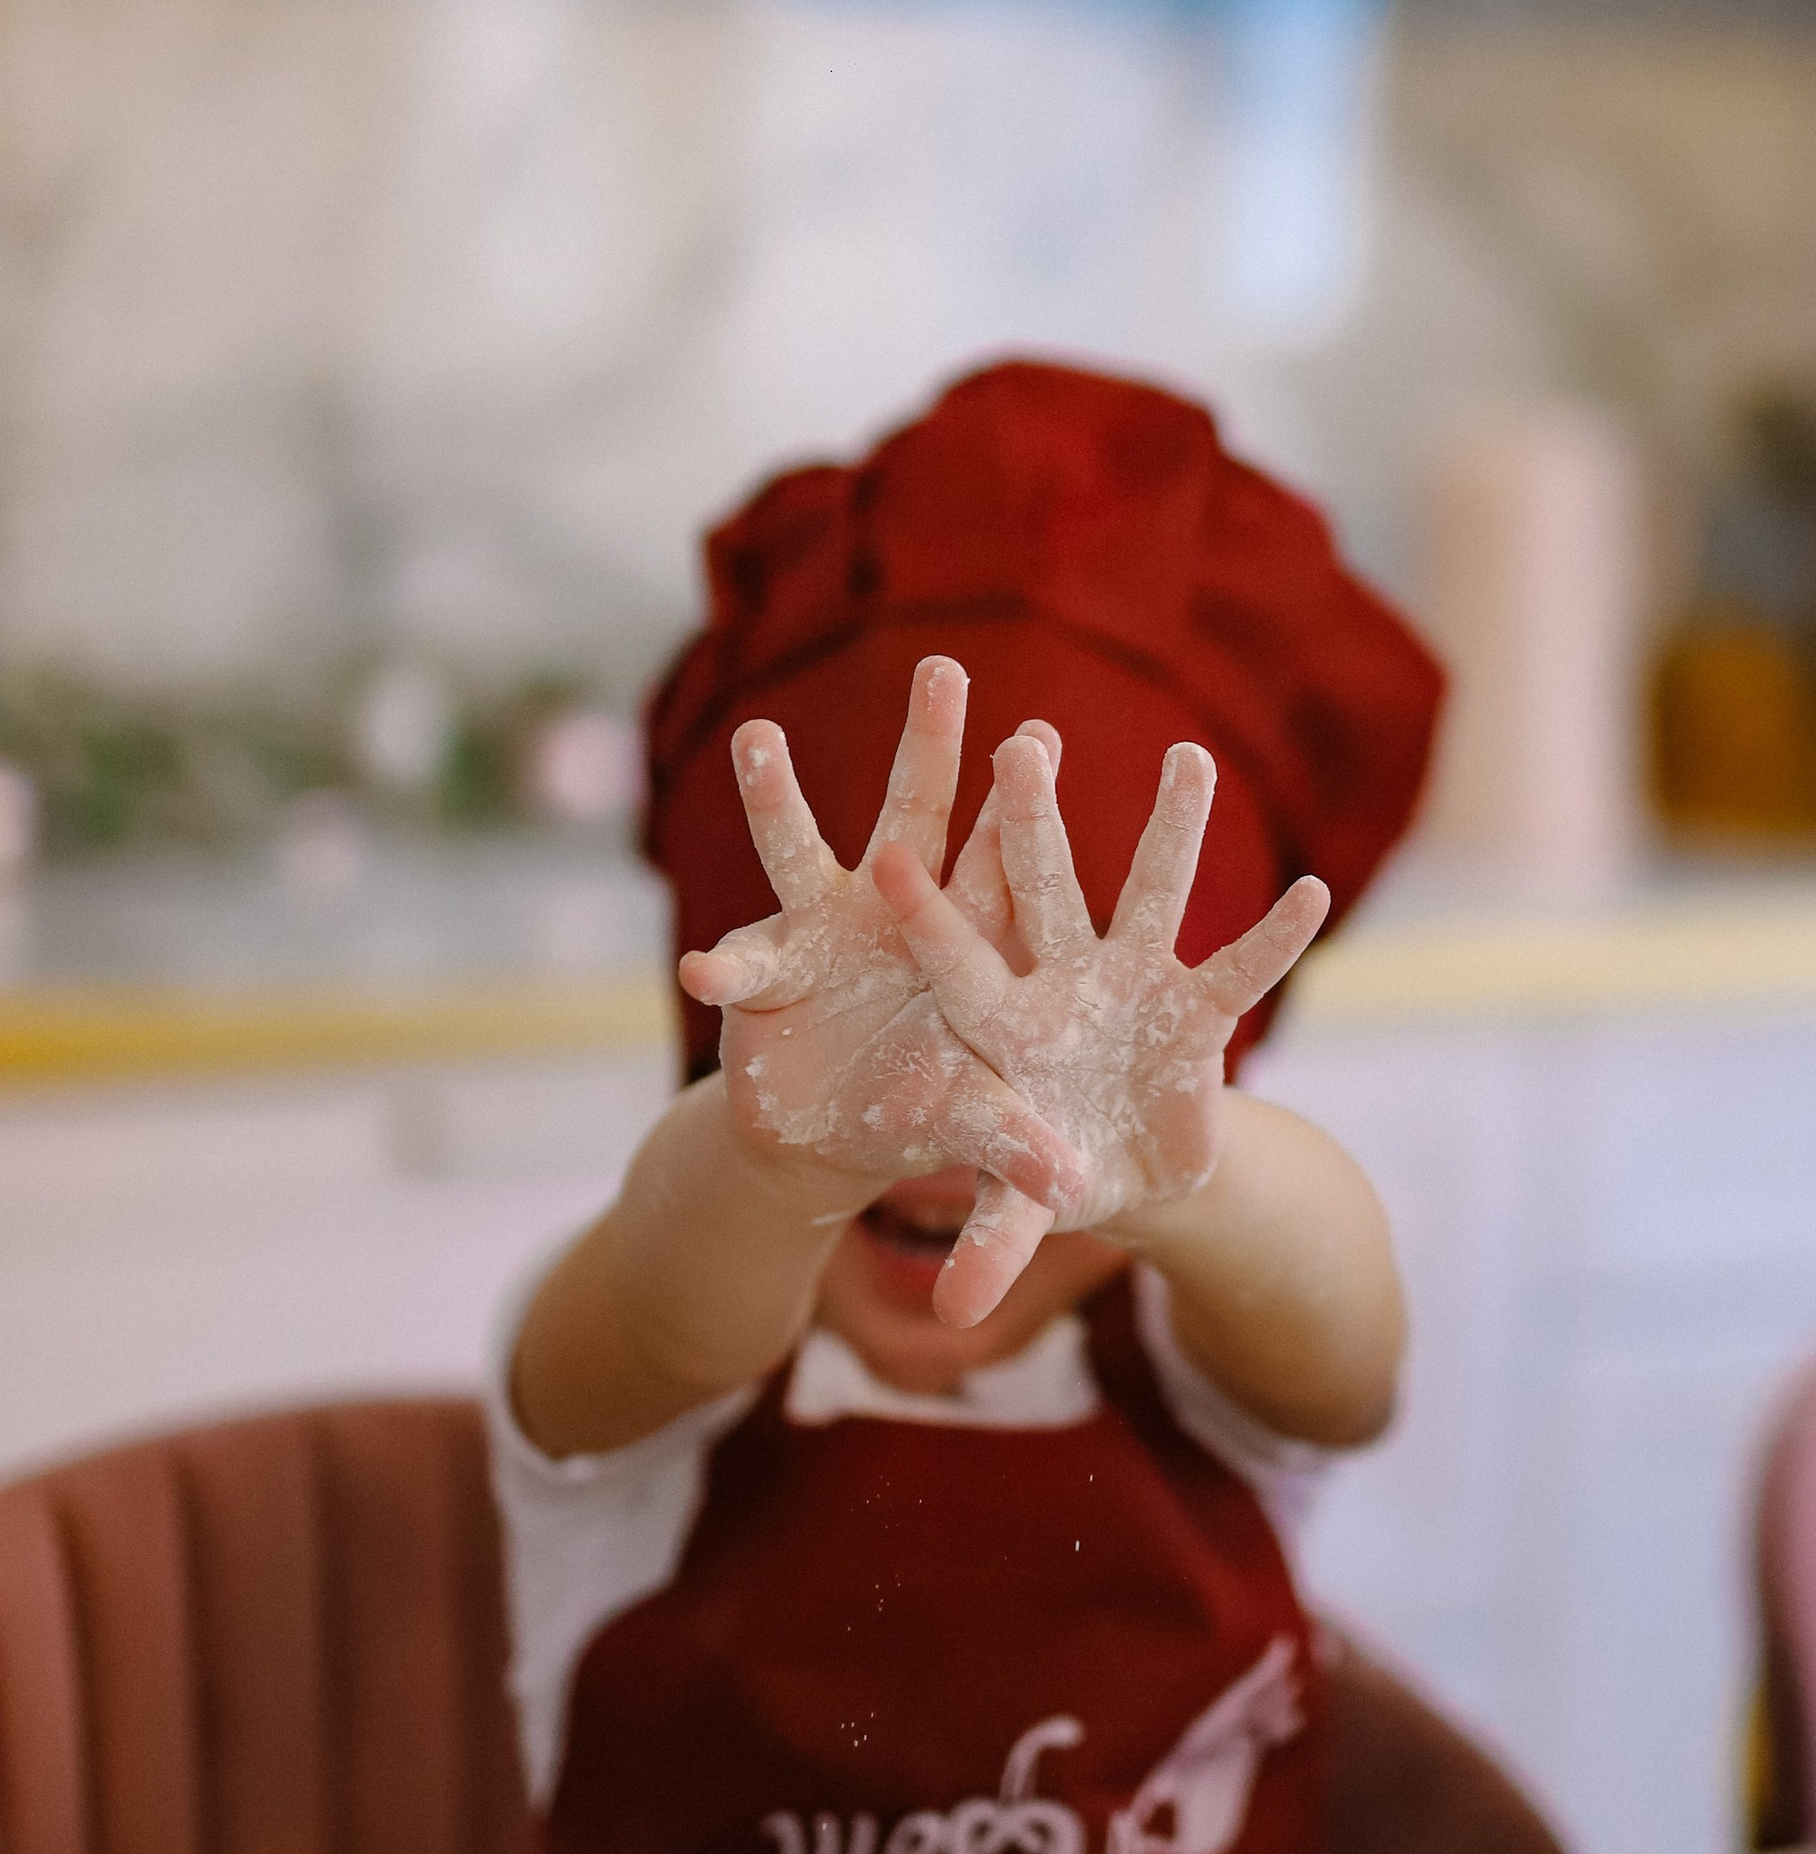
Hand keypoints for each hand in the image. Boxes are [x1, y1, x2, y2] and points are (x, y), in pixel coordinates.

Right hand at [676, 658, 1082, 1304]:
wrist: (833, 1136)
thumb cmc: (925, 1112)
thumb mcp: (976, 1128)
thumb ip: (1015, 1145)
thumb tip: (1068, 1186)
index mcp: (966, 941)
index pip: (999, 865)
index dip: (1017, 808)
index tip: (1038, 737)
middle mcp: (895, 913)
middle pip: (916, 815)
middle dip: (929, 745)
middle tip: (944, 667)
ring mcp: (823, 929)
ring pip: (801, 846)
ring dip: (778, 794)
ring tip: (762, 736)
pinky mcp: (764, 966)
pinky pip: (742, 959)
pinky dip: (727, 965)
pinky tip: (709, 967)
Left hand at [873, 727, 1328, 1253]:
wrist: (1118, 1169)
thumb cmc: (1044, 1172)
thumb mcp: (1019, 1205)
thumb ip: (992, 1241)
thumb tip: (949, 1320)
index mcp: (1004, 1024)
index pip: (958, 961)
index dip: (928, 917)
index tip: (890, 860)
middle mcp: (1066, 983)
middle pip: (1046, 891)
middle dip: (1036, 822)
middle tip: (1022, 742)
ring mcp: (1135, 984)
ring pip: (1152, 894)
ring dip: (1172, 831)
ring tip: (1189, 758)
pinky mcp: (1199, 1010)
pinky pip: (1243, 967)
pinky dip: (1279, 936)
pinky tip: (1316, 893)